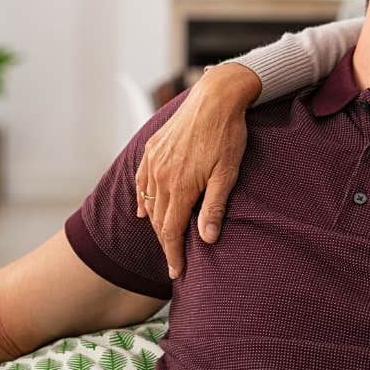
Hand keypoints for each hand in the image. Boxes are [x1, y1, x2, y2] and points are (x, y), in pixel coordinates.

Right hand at [135, 63, 258, 277]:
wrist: (215, 97)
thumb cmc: (227, 134)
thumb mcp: (227, 173)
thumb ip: (214, 207)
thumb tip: (207, 239)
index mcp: (180, 186)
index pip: (172, 231)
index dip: (174, 254)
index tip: (177, 272)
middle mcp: (161, 176)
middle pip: (159, 221)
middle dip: (166, 243)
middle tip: (174, 261)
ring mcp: (154, 162)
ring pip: (149, 203)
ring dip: (156, 224)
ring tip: (166, 240)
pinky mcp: (152, 149)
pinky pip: (142, 181)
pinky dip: (143, 199)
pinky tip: (145, 210)